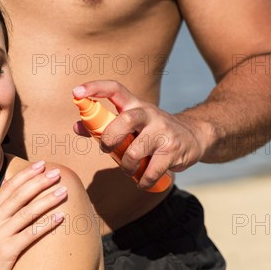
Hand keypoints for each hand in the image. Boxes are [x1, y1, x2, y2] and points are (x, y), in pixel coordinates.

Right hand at [0, 162, 66, 269]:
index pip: (9, 187)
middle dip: (40, 182)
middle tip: (57, 173)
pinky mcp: (7, 251)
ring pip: (27, 212)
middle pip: (20, 196)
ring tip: (63, 192)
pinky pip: (31, 234)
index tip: (41, 165)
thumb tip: (17, 200)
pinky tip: (60, 217)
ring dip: (47, 200)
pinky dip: (47, 224)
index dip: (26, 174)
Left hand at [72, 80, 205, 188]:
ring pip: (135, 151)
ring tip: (129, 169)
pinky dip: (143, 181)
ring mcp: (163, 132)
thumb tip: (76, 127)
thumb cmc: (153, 131)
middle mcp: (149, 114)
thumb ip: (104, 126)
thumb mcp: (131, 123)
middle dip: (109, 139)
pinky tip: (143, 181)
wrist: (194, 136)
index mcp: (135, 105)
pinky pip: (151, 171)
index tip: (76, 92)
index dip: (95, 88)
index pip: (115, 89)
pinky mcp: (173, 151)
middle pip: (125, 121)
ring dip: (126, 166)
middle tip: (106, 150)